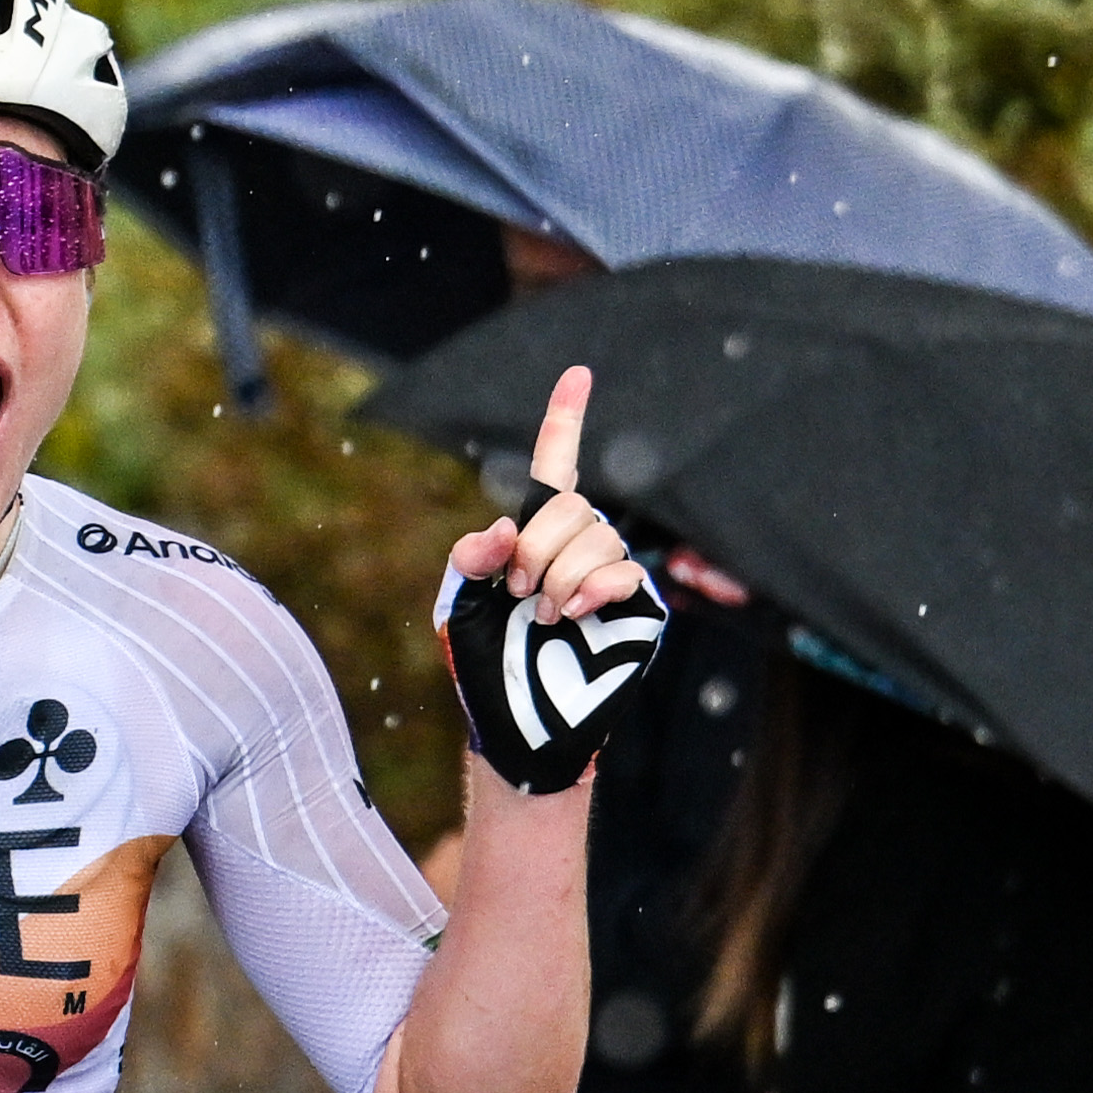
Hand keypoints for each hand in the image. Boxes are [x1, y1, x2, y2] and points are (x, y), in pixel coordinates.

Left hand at [440, 364, 658, 794]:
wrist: (518, 719)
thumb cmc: (484, 663)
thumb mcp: (456, 603)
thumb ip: (471, 557)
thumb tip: (503, 529)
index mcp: (531, 535)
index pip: (552, 465)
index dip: (564, 420)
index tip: (578, 373)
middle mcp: (576, 543)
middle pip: (568, 508)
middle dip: (534, 551)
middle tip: (516, 595)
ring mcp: (609, 570)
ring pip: (596, 538)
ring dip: (558, 578)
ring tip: (541, 617)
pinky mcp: (636, 601)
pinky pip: (622, 570)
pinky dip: (590, 589)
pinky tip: (572, 616)